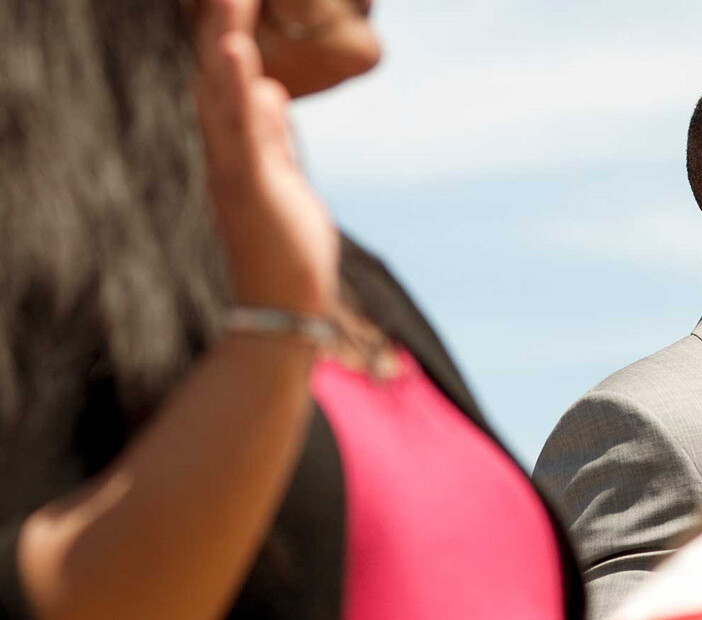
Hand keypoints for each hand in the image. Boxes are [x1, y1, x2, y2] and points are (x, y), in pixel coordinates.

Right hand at [196, 0, 338, 314]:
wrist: (284, 306)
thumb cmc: (283, 247)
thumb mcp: (282, 179)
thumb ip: (273, 137)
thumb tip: (269, 90)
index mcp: (234, 149)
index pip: (226, 80)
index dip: (227, 35)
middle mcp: (224, 154)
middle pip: (213, 78)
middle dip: (219, 27)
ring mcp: (234, 169)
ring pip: (221, 96)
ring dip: (222, 44)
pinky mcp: (252, 187)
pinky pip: (242, 133)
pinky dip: (237, 92)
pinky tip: (241, 56)